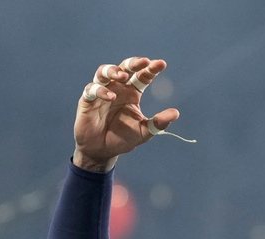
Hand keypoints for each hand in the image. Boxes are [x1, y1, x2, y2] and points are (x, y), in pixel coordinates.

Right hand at [72, 57, 180, 171]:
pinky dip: (101, 91)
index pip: (142, 76)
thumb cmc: (123, 139)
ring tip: (122, 75)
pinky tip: (111, 97)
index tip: (161, 64)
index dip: (151, 69)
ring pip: (104, 72)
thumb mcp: (144, 132)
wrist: (102, 151)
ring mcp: (102, 93)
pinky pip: (92, 89)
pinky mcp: (88, 100)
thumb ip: (158, 123)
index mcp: (132, 93)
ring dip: (113, 70)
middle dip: (133, 63)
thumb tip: (176, 113)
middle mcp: (118, 89)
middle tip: (144, 61)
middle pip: (124, 68)